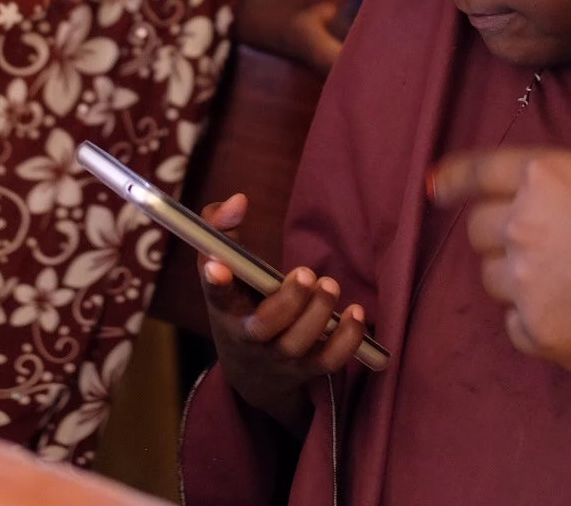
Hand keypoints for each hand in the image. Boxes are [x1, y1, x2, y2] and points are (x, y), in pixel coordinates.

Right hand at [198, 194, 368, 438]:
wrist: (251, 371)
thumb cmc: (238, 301)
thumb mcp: (222, 267)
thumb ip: (221, 228)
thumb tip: (239, 200)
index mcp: (224, 308)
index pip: (215, 295)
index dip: (215, 281)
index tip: (219, 265)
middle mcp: (248, 337)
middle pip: (263, 328)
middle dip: (288, 301)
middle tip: (306, 273)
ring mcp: (278, 357)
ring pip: (296, 344)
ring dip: (318, 314)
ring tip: (330, 286)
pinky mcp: (307, 369)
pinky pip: (328, 362)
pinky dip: (346, 340)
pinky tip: (355, 313)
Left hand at [429, 147, 570, 377]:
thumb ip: (563, 186)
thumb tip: (534, 203)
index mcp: (543, 176)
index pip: (478, 173)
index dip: (452, 180)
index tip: (435, 188)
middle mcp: (521, 223)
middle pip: (478, 230)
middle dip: (500, 237)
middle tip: (544, 249)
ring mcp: (524, 280)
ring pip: (492, 279)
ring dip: (517, 281)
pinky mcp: (535, 329)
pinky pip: (515, 326)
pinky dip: (537, 324)